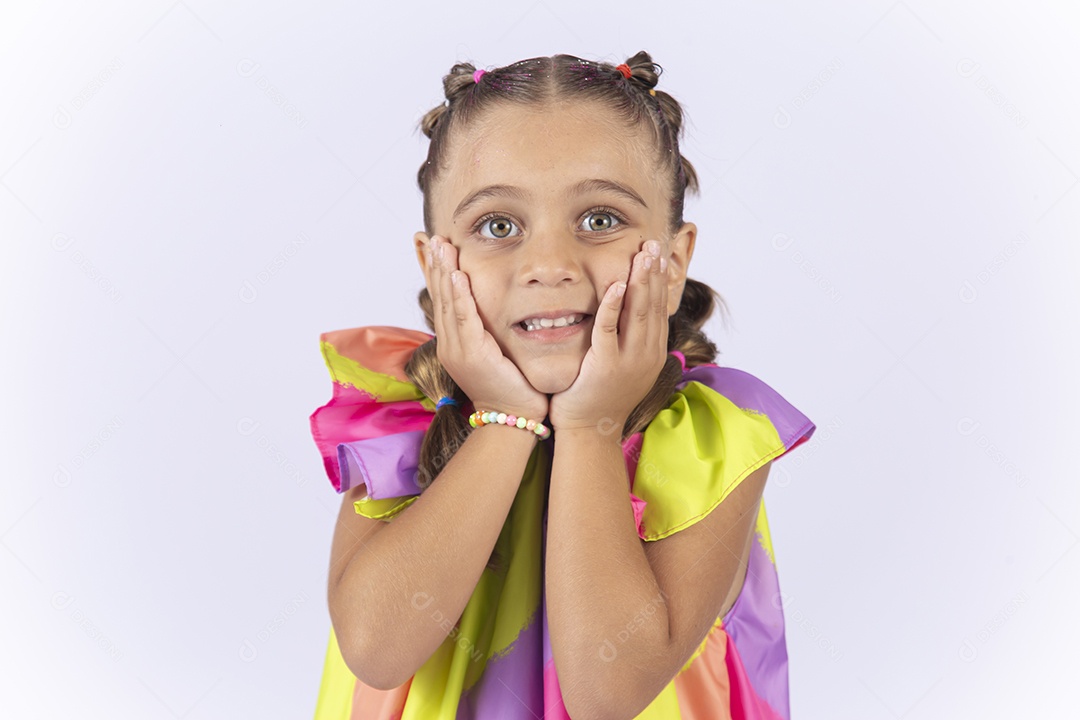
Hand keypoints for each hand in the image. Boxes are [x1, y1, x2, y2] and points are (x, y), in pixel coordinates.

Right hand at [426, 236, 548, 419]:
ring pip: (448, 303)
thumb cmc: (511, 389)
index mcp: (455, 344)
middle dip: (435, 265)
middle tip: (432, 237)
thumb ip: (489, 333)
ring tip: (440, 246)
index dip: (436, 273)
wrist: (513, 420)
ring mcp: (458, 350)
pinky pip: (464, 319)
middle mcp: (450, 345)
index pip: (443, 301)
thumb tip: (491, 314)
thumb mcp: (496, 355)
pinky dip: (460, 296)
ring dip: (444, 272)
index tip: (432, 248)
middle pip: (439, 297)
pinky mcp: (473, 355)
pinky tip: (458, 276)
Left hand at [549, 240, 668, 432]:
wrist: (590, 431)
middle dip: (653, 272)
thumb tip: (630, 313)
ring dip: (640, 281)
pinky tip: (617, 284)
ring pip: (637, 313)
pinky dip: (614, 306)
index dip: (659, 280)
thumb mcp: (624, 366)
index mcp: (652, 353)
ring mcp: (629, 361)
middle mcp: (647, 355)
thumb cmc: (600, 397)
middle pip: (652, 306)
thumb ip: (630, 340)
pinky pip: (610, 329)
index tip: (658, 255)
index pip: (658, 309)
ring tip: (642, 255)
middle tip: (653, 245)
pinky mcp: (606, 365)